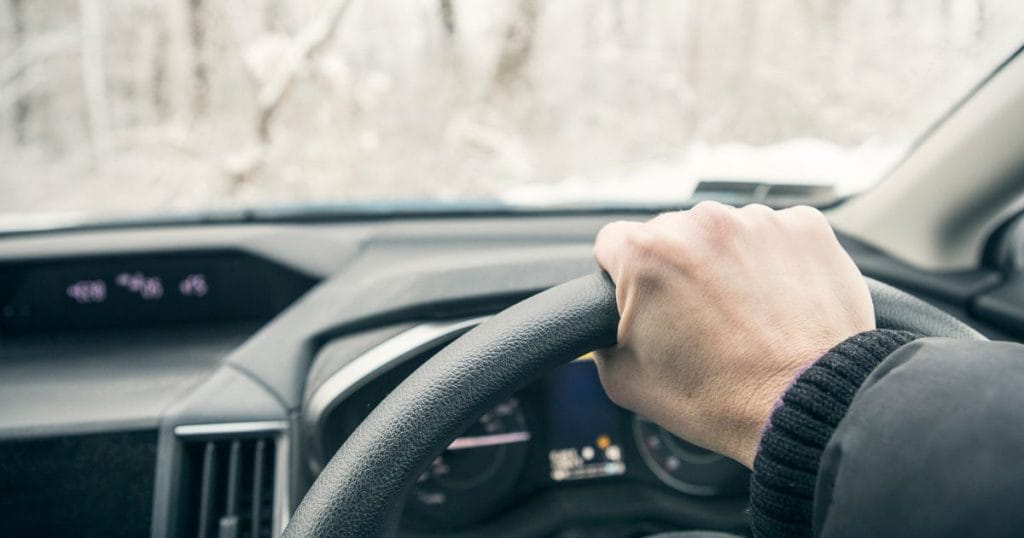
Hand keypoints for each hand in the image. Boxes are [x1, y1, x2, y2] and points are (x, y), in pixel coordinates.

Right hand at [593, 202, 873, 467]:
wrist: (808, 407)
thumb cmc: (721, 398)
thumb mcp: (626, 380)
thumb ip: (601, 339)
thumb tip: (607, 325)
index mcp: (647, 253)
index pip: (611, 243)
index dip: (620, 276)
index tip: (641, 299)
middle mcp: (700, 223)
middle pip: (670, 234)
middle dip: (676, 269)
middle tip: (697, 318)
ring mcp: (757, 221)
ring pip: (724, 233)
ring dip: (725, 263)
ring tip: (744, 315)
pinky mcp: (806, 227)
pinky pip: (774, 235)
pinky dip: (772, 262)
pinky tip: (776, 303)